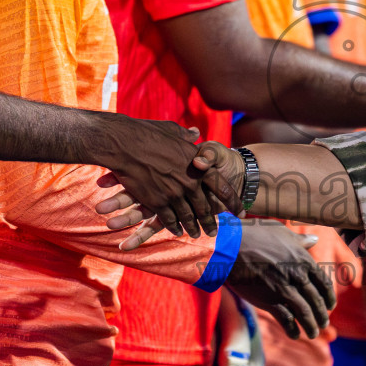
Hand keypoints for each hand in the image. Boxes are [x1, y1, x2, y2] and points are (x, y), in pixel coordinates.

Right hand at [100, 119, 239, 238]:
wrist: (124, 144)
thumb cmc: (148, 133)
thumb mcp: (173, 131)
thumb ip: (187, 136)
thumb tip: (196, 133)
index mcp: (199, 165)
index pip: (222, 187)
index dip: (233, 201)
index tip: (241, 212)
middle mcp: (190, 182)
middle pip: (205, 208)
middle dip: (211, 221)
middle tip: (214, 232)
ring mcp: (174, 194)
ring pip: (188, 217)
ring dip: (193, 228)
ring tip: (197, 235)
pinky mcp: (157, 202)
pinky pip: (168, 219)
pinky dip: (173, 226)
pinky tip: (176, 231)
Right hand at [225, 220, 333, 339]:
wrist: (230, 247)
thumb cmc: (255, 236)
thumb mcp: (281, 232)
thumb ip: (300, 240)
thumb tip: (315, 239)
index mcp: (304, 260)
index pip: (324, 283)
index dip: (329, 297)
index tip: (330, 306)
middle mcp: (298, 276)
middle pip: (316, 300)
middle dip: (322, 315)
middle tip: (324, 324)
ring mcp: (284, 289)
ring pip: (305, 312)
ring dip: (311, 326)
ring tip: (313, 333)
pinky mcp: (269, 301)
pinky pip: (286, 319)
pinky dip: (292, 329)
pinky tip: (294, 334)